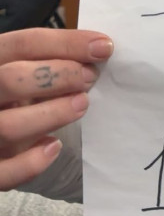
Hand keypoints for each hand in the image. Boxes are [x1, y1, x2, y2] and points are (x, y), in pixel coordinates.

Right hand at [0, 28, 112, 189]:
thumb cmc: (14, 96)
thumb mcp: (23, 72)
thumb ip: (49, 61)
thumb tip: (97, 52)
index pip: (22, 44)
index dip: (65, 43)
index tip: (103, 46)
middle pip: (11, 79)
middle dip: (58, 76)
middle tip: (90, 78)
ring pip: (9, 126)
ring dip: (52, 114)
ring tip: (81, 104)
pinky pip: (5, 172)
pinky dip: (32, 162)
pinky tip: (54, 146)